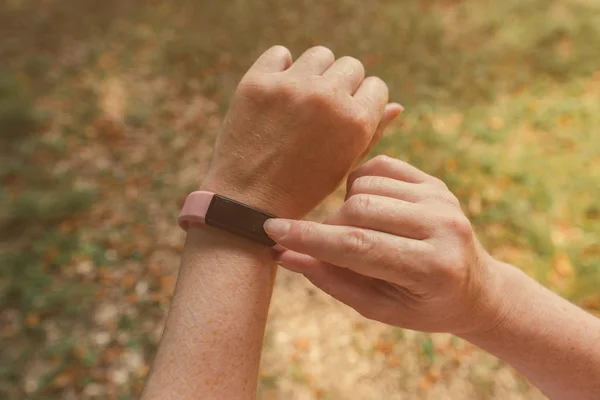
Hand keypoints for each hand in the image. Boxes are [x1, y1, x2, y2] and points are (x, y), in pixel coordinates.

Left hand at [202, 46, 402, 218]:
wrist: (246, 202)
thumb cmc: (301, 188)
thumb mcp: (344, 166)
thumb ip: (373, 133)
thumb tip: (397, 105)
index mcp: (355, 122)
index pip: (376, 86)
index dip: (363, 101)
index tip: (347, 114)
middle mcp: (327, 98)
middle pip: (351, 66)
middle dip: (341, 85)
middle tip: (322, 110)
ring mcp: (291, 87)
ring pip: (319, 55)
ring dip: (314, 73)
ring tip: (301, 99)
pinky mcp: (258, 82)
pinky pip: (280, 54)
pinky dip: (280, 68)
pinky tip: (277, 93)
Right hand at [263, 155, 501, 334]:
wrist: (475, 288)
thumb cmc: (423, 307)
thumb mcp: (380, 308)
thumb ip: (333, 281)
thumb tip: (285, 255)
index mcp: (432, 268)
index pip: (358, 247)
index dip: (310, 239)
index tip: (273, 231)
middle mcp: (444, 227)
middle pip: (359, 210)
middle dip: (329, 227)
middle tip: (329, 246)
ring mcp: (442, 199)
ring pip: (365, 186)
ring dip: (346, 208)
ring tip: (359, 233)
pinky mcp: (435, 183)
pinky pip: (379, 167)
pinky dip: (361, 185)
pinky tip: (370, 209)